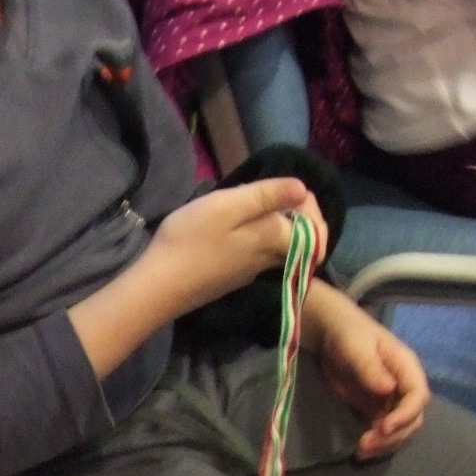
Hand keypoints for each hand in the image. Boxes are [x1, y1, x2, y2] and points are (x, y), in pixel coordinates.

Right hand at [70, 176, 326, 378]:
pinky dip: (259, 237)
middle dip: (298, 214)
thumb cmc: (189, 240)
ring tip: (256, 205)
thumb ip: (266, 196)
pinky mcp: (233, 277)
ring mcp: (251, 272)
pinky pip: (260, 254)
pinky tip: (237, 227)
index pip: (316, 228)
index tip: (289, 188)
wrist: (158, 287)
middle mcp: (269, 260)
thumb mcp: (227, 207)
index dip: (310, 205)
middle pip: (301, 240)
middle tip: (276, 193)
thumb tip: (302, 189)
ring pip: (280, 247)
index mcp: (273, 240)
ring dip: (278, 225)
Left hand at [304, 281, 427, 457]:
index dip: (405, 415)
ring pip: (399, 430)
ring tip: (361, 452)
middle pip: (412, 419)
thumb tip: (388, 389)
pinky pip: (383, 432)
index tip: (383, 428)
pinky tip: (360, 450)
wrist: (331, 334)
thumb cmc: (349, 334)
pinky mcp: (376, 410)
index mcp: (407, 368)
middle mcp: (404, 387)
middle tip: (366, 445)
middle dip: (393, 436)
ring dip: (384, 445)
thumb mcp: (357, 347)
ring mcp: (391, 401)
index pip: (418, 397)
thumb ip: (371, 368)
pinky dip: (375, 443)